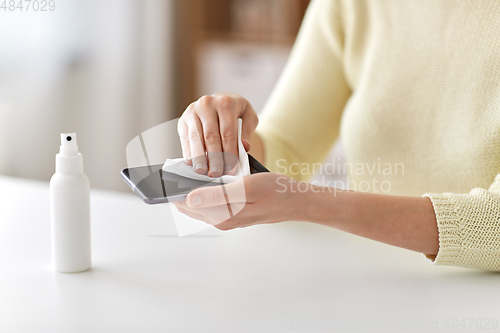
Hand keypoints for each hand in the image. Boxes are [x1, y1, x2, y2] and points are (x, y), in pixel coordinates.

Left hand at [174, 173, 303, 229]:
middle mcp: (221, 220)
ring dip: (194, 188)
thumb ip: (216, 195)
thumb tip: (190, 199)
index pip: (185, 204)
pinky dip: (206, 190)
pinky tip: (212, 177)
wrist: (295, 200)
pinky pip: (211, 202)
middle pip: (189, 205)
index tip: (170, 171)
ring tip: (196, 170)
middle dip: (182, 188)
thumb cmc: (274, 191)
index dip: (176, 188)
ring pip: (199, 203)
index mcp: (222, 215)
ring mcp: (227, 218)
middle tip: (182, 166)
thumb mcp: (246, 188)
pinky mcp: (233, 213)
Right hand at [178, 93, 258, 176]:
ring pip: (196, 138)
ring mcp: (193, 111)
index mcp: (226, 103)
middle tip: (216, 174)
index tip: (230, 169)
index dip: (229, 153)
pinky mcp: (183, 119)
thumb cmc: (237, 111)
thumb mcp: (249, 117)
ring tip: (203, 171)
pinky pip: (186, 138)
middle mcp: (208, 104)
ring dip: (199, 157)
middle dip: (214, 158)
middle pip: (211, 136)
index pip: (228, 132)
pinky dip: (188, 152)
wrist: (222, 99)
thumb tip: (244, 147)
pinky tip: (192, 163)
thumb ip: (248, 131)